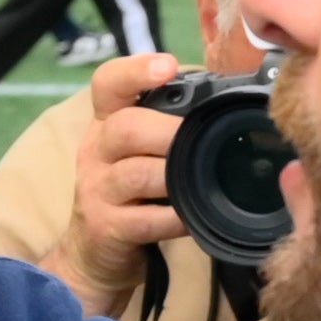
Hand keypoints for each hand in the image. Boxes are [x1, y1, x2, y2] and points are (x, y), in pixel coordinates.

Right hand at [57, 50, 190, 306]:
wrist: (94, 254)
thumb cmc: (131, 193)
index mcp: (106, 123)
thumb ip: (168, 124)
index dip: (135, 70)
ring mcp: (98, 190)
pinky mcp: (107, 227)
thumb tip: (225, 98)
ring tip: (201, 179)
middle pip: (126, 128)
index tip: (168, 65)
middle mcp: (96, 151)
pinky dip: (175, 218)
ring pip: (135, 174)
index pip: (107, 83)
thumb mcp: (138, 151)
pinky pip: (145, 220)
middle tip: (202, 136)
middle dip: (168, 131)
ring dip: (174, 175)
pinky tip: (193, 218)